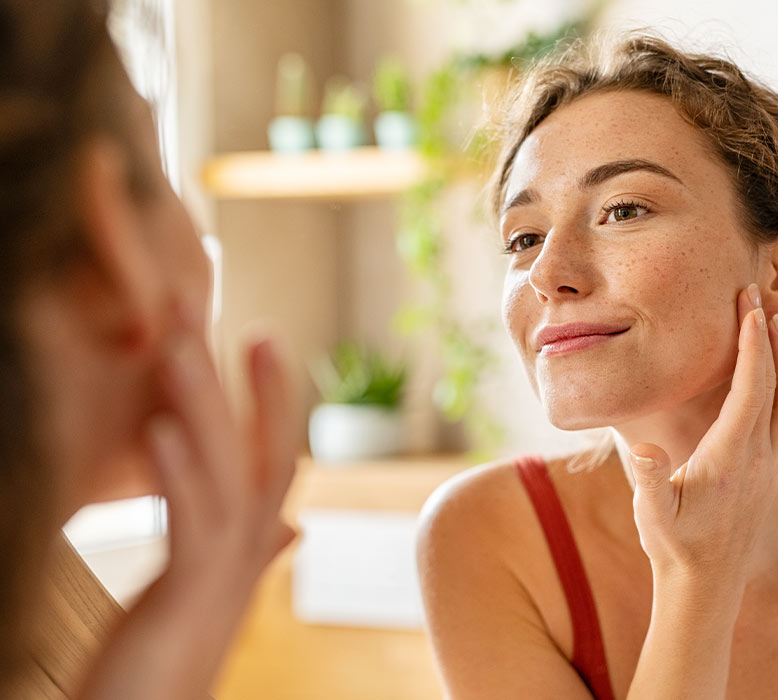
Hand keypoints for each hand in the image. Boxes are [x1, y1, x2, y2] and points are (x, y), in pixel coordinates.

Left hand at [76, 310, 296, 699]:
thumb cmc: (168, 663)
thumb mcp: (210, 591)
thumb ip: (251, 549)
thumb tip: (290, 523)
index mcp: (245, 545)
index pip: (270, 456)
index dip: (272, 397)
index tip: (261, 334)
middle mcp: (246, 554)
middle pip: (253, 451)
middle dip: (239, 380)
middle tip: (220, 310)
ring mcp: (223, 575)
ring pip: (224, 475)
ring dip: (204, 406)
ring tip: (179, 345)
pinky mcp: (187, 597)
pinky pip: (190, 524)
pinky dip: (178, 472)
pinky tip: (162, 427)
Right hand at [630, 283, 777, 583]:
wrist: (705, 584)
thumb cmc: (673, 546)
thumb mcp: (652, 514)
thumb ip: (651, 479)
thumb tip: (645, 449)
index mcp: (732, 456)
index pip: (752, 387)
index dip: (751, 343)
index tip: (746, 305)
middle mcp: (762, 457)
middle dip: (769, 336)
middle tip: (755, 296)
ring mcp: (774, 465)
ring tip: (775, 324)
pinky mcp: (777, 474)